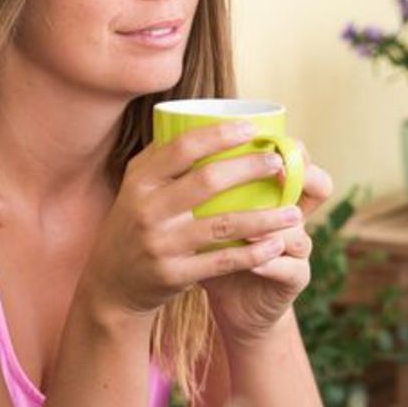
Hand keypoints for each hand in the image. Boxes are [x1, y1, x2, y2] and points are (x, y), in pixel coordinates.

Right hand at [79, 122, 313, 317]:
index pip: (182, 147)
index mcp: (141, 181)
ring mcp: (160, 243)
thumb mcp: (136, 188)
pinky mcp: (173, 274)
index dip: (220, 135)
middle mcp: (148, 209)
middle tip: (279, 163)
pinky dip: (253, 253)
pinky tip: (276, 245)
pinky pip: (222, 261)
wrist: (112, 284)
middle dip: (250, 168)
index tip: (253, 128)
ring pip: (223, 224)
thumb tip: (205, 123)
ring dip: (264, 218)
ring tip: (295, 212)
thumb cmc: (134, 224)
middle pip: (208, 181)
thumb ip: (163, 158)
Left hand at [201, 142, 334, 346]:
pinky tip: (254, 263)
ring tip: (251, 224)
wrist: (233, 302)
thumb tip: (166, 138)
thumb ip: (199, 182)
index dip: (291, 146)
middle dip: (290, 173)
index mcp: (277, 193)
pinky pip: (289, 268)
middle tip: (270, 163)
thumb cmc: (214, 248)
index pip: (299, 160)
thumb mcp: (207, 214)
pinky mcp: (296, 277)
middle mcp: (294, 214)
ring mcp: (298, 247)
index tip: (258, 132)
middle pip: (313, 184)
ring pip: (297, 228)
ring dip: (270, 223)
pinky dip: (269, 263)